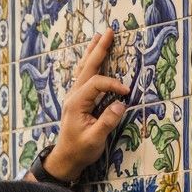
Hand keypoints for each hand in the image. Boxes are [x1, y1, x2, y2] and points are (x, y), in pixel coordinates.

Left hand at [40, 29, 131, 182]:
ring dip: (92, 53)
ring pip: (83, 70)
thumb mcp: (95, 139)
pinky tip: (92, 57)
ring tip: (99, 37)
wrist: (65, 158)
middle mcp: (73, 96)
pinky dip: (89, 64)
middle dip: (99, 50)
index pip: (97, 84)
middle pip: (87, 68)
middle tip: (108, 32)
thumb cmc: (80, 150)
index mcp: (76, 103)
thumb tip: (121, 104)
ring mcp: (73, 97)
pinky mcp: (76, 100)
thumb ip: (107, 122)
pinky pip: (83, 77)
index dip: (113, 85)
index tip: (127, 93)